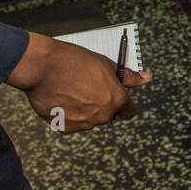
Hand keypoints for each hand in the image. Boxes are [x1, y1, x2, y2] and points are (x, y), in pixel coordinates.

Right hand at [5, 32, 151, 132]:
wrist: (44, 67)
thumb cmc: (75, 61)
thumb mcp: (106, 64)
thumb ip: (128, 77)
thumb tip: (146, 78)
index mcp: (116, 99)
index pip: (128, 111)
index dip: (123, 104)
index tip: (118, 100)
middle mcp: (103, 115)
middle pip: (106, 114)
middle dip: (99, 104)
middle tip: (85, 87)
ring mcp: (84, 123)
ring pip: (88, 119)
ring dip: (82, 110)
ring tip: (70, 90)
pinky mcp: (65, 127)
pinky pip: (70, 123)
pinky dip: (66, 114)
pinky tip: (61, 98)